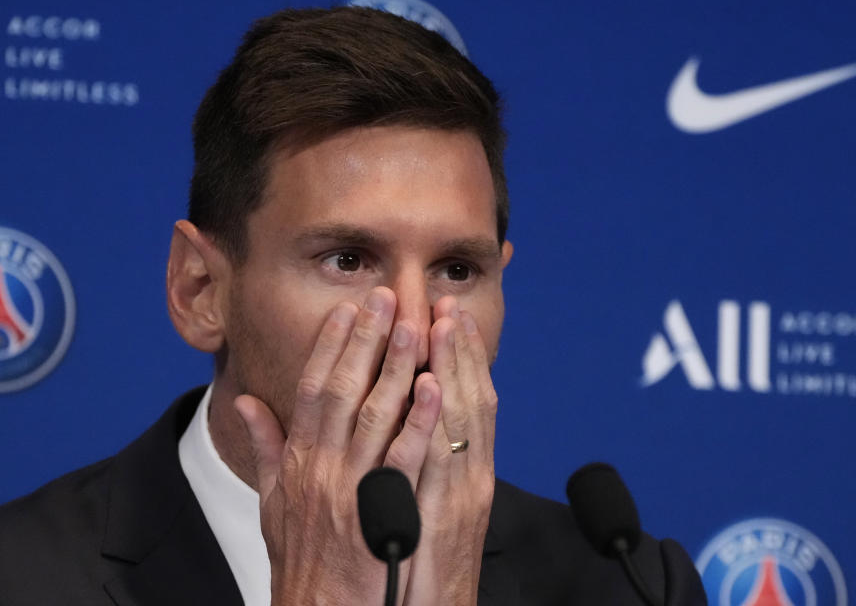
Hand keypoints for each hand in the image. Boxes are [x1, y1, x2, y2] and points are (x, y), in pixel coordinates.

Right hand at [234, 287, 441, 604]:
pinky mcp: (379, 516)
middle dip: (367, 339)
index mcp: (298, 461)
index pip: (312, 388)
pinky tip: (436, 387)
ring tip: (415, 324)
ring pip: (375, 415)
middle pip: (344, 389)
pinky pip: (403, 461)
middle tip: (387, 296)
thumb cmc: (301, 563)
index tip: (348, 309)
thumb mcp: (270, 504)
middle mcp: (320, 468)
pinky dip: (420, 422)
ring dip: (396, 366)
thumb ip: (265, 449)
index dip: (331, 344)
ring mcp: (349, 491)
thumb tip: (247, 403)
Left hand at [402, 297, 496, 605]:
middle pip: (466, 398)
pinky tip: (435, 386)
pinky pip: (445, 459)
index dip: (454, 355)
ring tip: (444, 320)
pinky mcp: (451, 517)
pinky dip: (440, 422)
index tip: (442, 313)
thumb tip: (399, 424)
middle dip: (457, 347)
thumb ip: (408, 461)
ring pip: (462, 417)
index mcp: (457, 470)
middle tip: (445, 299)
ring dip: (455, 366)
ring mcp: (460, 492)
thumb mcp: (413, 509)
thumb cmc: (416, 566)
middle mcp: (466, 475)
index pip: (458, 399)